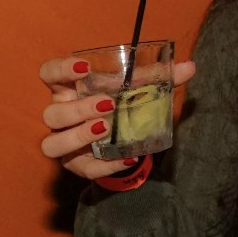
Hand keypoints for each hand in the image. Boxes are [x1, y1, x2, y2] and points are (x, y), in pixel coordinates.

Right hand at [39, 56, 195, 179]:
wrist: (124, 135)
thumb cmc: (122, 102)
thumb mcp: (137, 88)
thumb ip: (159, 77)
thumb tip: (189, 67)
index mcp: (70, 89)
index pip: (48, 74)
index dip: (60, 69)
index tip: (84, 66)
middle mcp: (60, 116)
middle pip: (51, 114)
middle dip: (77, 109)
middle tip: (108, 105)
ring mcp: (65, 142)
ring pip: (52, 144)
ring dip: (79, 137)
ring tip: (107, 128)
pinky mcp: (77, 165)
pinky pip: (83, 169)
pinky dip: (105, 166)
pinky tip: (126, 157)